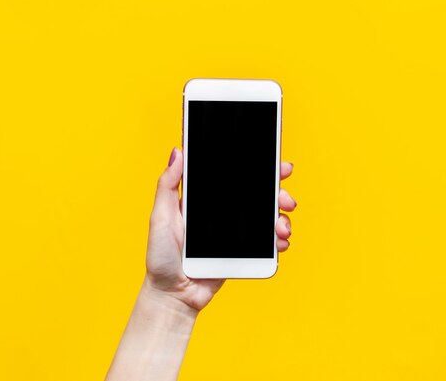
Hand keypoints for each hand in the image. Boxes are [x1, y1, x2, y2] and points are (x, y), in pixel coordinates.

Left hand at [144, 147, 296, 311]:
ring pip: (268, 217)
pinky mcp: (244, 252)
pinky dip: (279, 240)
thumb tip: (178, 151)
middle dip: (278, 192)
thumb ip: (168, 185)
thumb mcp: (160, 216)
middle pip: (259, 195)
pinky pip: (267, 243)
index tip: (276, 164)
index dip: (258, 168)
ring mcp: (236, 233)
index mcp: (206, 200)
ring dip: (281, 218)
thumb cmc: (161, 257)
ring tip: (280, 227)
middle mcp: (225, 213)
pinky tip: (279, 241)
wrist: (172, 295)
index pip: (236, 178)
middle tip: (285, 198)